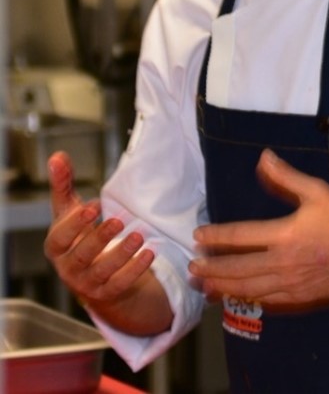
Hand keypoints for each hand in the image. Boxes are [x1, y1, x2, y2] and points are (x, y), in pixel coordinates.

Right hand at [43, 151, 156, 307]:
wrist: (92, 273)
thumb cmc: (78, 236)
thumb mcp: (69, 211)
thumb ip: (63, 184)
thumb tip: (57, 156)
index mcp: (57, 248)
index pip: (59, 239)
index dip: (74, 224)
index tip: (94, 206)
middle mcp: (68, 268)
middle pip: (80, 255)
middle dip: (99, 238)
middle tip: (120, 220)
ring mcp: (87, 283)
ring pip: (102, 271)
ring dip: (121, 254)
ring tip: (139, 236)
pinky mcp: (107, 293)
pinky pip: (120, 284)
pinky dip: (135, 269)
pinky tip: (150, 253)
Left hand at [190, 149, 328, 308]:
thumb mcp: (316, 192)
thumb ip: (285, 177)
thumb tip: (263, 158)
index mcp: (284, 234)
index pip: (240, 236)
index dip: (216, 236)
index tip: (198, 236)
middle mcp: (282, 261)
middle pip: (237, 268)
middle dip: (211, 267)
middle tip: (193, 266)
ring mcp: (289, 283)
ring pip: (247, 288)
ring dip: (222, 286)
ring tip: (204, 285)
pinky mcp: (297, 297)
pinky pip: (265, 300)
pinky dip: (245, 297)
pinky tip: (235, 295)